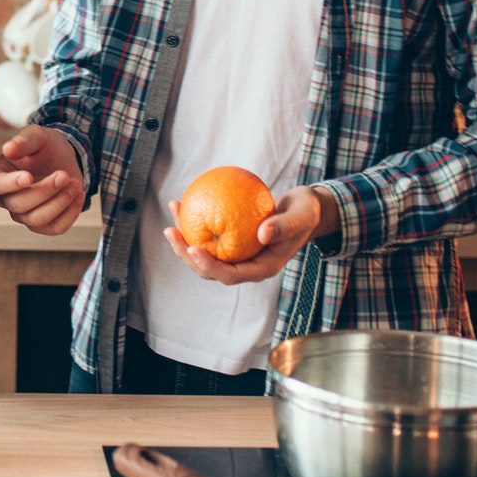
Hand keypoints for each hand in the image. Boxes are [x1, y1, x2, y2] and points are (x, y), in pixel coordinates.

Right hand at [0, 125, 87, 235]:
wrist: (64, 158)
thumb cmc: (45, 146)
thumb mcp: (37, 136)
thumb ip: (23, 141)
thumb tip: (8, 149)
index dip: (11, 184)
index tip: (30, 176)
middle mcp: (6, 198)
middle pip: (19, 205)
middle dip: (45, 190)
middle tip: (64, 174)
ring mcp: (24, 215)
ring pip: (37, 220)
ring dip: (60, 202)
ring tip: (76, 183)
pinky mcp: (44, 224)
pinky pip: (55, 228)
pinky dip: (70, 213)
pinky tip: (79, 195)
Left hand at [165, 185, 339, 284]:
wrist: (304, 209)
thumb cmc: (305, 213)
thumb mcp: (300, 216)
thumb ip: (284, 226)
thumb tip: (262, 234)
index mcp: (262, 268)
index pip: (230, 275)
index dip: (209, 267)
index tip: (193, 249)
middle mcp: (245, 265)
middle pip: (209, 269)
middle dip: (186, 254)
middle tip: (171, 232)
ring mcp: (237, 254)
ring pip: (204, 252)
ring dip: (184, 236)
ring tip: (173, 211)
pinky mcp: (231, 241)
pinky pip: (208, 233)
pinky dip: (194, 219)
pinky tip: (183, 201)